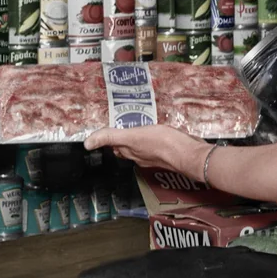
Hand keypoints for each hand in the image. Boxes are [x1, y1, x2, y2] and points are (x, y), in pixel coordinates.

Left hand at [85, 124, 205, 177]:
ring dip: (135, 136)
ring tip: (135, 123)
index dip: (107, 137)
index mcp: (131, 151)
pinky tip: (156, 129)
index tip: (104, 128)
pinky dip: (151, 135)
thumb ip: (110, 137)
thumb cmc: (163, 144)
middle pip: (125, 146)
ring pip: (139, 145)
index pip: (114, 145)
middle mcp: (141, 155)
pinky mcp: (168, 149)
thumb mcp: (132, 136)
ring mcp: (155, 154)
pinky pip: (154, 142)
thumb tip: (86, 143)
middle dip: (120, 136)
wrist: (190, 154)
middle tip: (118, 122)